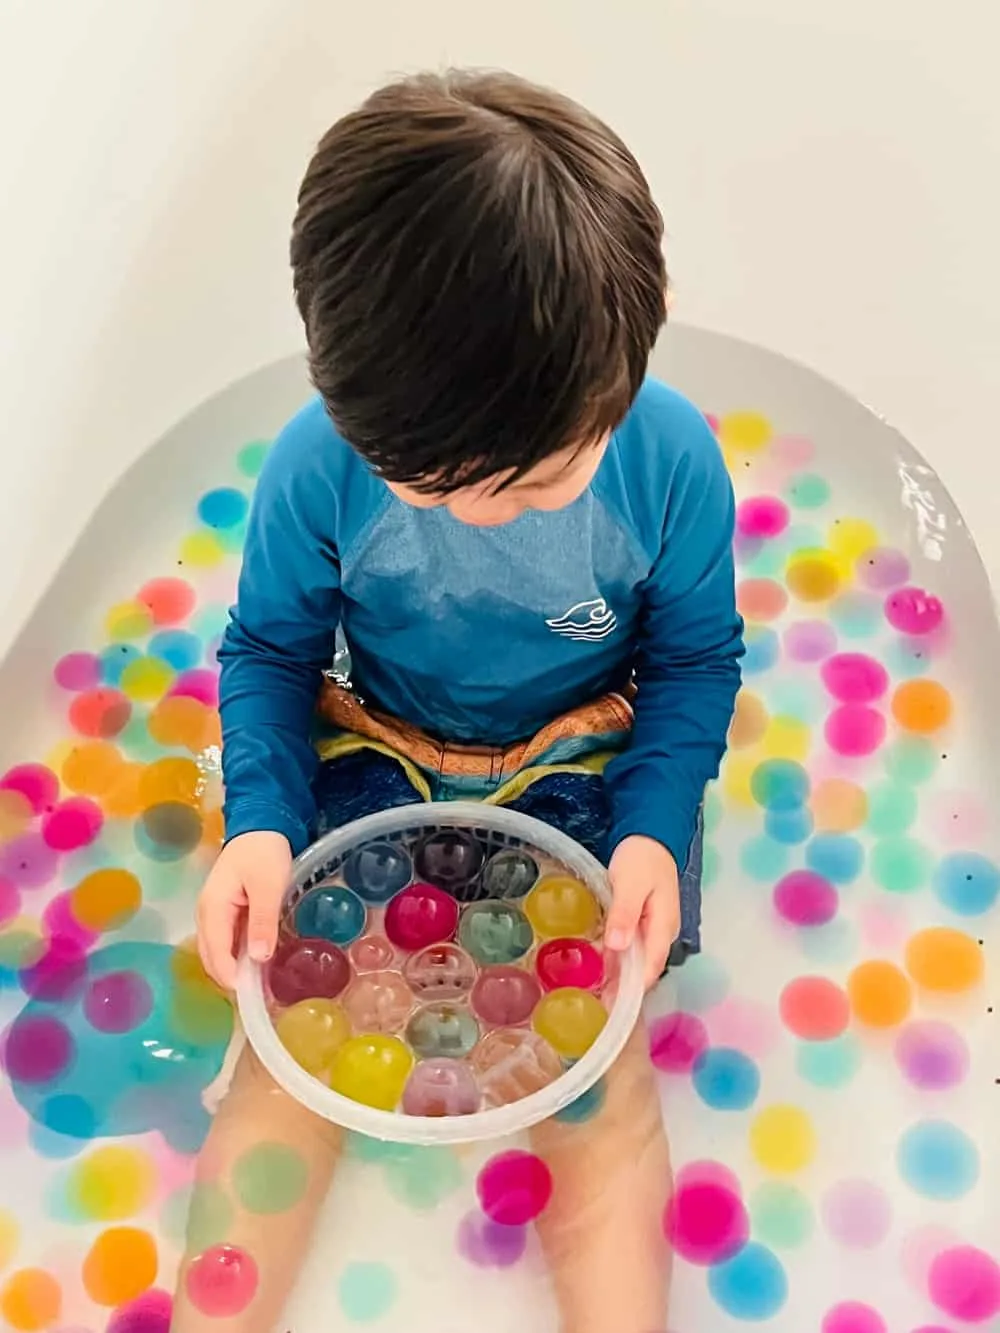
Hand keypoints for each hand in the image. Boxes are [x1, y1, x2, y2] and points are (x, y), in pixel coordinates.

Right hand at [196, 831, 291, 989]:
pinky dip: (237, 955)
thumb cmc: (264, 852)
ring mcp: (214, 914)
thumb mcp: (268, 886)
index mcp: (212, 908)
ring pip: (218, 951)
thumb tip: (259, 958)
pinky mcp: (225, 912)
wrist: (261, 825)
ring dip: (233, 968)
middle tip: (257, 994)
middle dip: (229, 977)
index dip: (230, 976)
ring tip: (258, 984)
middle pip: (211, 957)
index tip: (250, 994)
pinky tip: (255, 962)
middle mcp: (207, 914)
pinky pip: (226, 941)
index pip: (215, 952)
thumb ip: (262, 921)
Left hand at [604, 835, 679, 988]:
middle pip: (645, 969)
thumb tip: (618, 947)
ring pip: (638, 959)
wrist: (651, 835)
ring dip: (620, 974)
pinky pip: (632, 946)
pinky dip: (618, 958)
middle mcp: (662, 932)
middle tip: (597, 1003)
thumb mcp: (630, 884)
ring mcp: (654, 927)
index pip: (650, 968)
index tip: (612, 1006)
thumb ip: (624, 915)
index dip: (632, 989)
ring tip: (595, 991)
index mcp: (663, 927)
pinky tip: (600, 963)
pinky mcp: (644, 921)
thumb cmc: (642, 859)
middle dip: (624, 988)